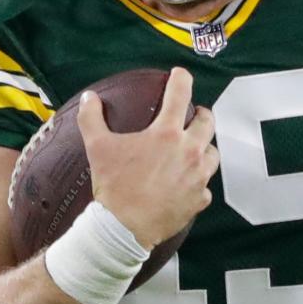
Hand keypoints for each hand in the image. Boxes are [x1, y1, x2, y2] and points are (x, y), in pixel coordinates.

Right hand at [76, 67, 218, 248]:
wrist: (124, 229)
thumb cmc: (113, 186)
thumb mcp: (97, 147)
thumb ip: (92, 118)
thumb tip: (89, 98)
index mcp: (167, 134)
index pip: (180, 94)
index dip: (181, 79)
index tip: (180, 74)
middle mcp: (189, 151)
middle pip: (207, 122)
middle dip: (202, 114)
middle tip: (194, 114)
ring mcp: (198, 176)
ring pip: (213, 154)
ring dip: (205, 147)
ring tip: (194, 149)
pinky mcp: (200, 199)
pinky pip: (205, 186)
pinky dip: (198, 183)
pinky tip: (186, 184)